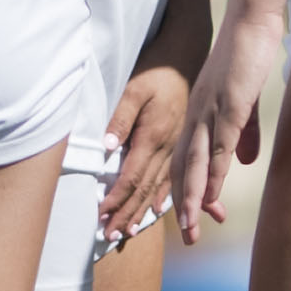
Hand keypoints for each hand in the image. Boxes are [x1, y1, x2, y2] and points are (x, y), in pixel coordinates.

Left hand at [99, 65, 193, 247]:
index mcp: (153, 136)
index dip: (116, 199)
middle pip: (144, 189)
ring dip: (141, 210)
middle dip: (127, 213)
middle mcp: (167, 146)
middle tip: (112, 235)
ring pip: (158, 187)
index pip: (132, 176)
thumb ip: (120, 119)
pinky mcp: (180, 141)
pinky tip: (157, 210)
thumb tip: (108, 148)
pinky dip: (162, 196)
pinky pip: (172, 176)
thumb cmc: (157, 69)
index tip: (103, 217)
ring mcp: (176, 146)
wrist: (187, 55)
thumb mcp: (134, 88)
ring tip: (129, 230)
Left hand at [174, 0, 284, 245]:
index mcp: (196, 116)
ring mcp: (210, 113)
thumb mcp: (243, 100)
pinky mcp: (228, 106)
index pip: (184, 162)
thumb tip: (245, 163)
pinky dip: (214, 174)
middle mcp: (195, 118)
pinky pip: (219, 146)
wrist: (249, 21)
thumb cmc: (246, 56)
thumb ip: (243, 133)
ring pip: (195, 164)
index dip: (182, 193)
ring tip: (189, 228)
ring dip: (191, 199)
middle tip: (183, 237)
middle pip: (181, 170)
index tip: (183, 221)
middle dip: (180, 207)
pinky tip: (212, 195)